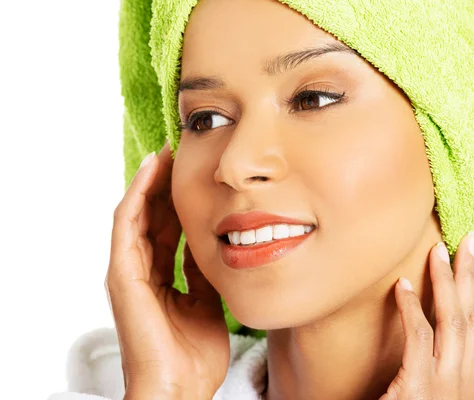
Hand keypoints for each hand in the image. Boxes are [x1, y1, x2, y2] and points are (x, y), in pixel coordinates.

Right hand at [105, 142, 229, 398]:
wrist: (180, 386)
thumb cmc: (193, 353)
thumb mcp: (208, 300)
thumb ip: (203, 271)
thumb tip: (214, 243)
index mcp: (159, 276)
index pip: (166, 228)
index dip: (178, 199)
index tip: (194, 172)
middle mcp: (140, 270)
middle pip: (151, 216)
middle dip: (165, 184)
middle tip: (180, 153)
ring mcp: (128, 271)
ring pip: (136, 213)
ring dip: (150, 182)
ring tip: (165, 153)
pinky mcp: (122, 274)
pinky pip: (127, 225)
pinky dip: (138, 195)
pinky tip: (151, 171)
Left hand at [380, 235, 473, 399]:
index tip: (473, 258)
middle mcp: (467, 376)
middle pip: (471, 315)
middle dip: (470, 275)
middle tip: (467, 240)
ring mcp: (446, 380)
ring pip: (451, 321)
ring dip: (446, 284)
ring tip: (438, 252)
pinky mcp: (421, 386)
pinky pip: (418, 339)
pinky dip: (411, 311)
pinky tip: (402, 287)